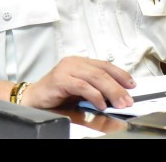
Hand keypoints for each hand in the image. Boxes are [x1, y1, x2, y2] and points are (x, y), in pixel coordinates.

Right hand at [19, 56, 135, 111]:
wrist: (32, 98)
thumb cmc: (56, 94)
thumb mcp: (79, 89)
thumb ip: (94, 88)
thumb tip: (116, 95)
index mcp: (81, 62)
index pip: (105, 65)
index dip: (120, 74)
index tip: (132, 85)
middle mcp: (75, 62)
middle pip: (102, 72)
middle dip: (118, 86)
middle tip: (128, 99)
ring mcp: (67, 69)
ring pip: (95, 77)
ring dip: (111, 91)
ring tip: (119, 103)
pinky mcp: (60, 79)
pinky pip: (83, 86)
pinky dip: (95, 95)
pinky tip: (101, 104)